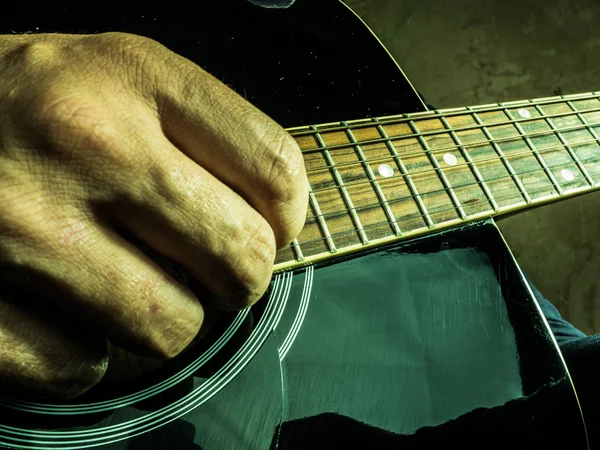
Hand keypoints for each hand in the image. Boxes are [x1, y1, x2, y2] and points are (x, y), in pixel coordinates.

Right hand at [0, 32, 307, 398]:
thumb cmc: (22, 104)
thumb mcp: (114, 79)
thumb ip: (198, 137)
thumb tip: (273, 222)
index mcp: (133, 75)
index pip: (277, 169)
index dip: (287, 218)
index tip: (267, 230)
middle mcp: (84, 140)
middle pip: (243, 259)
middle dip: (235, 279)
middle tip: (204, 269)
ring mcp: (22, 223)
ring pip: (174, 329)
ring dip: (162, 319)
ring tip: (124, 282)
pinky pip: (81, 367)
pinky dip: (80, 351)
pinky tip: (58, 307)